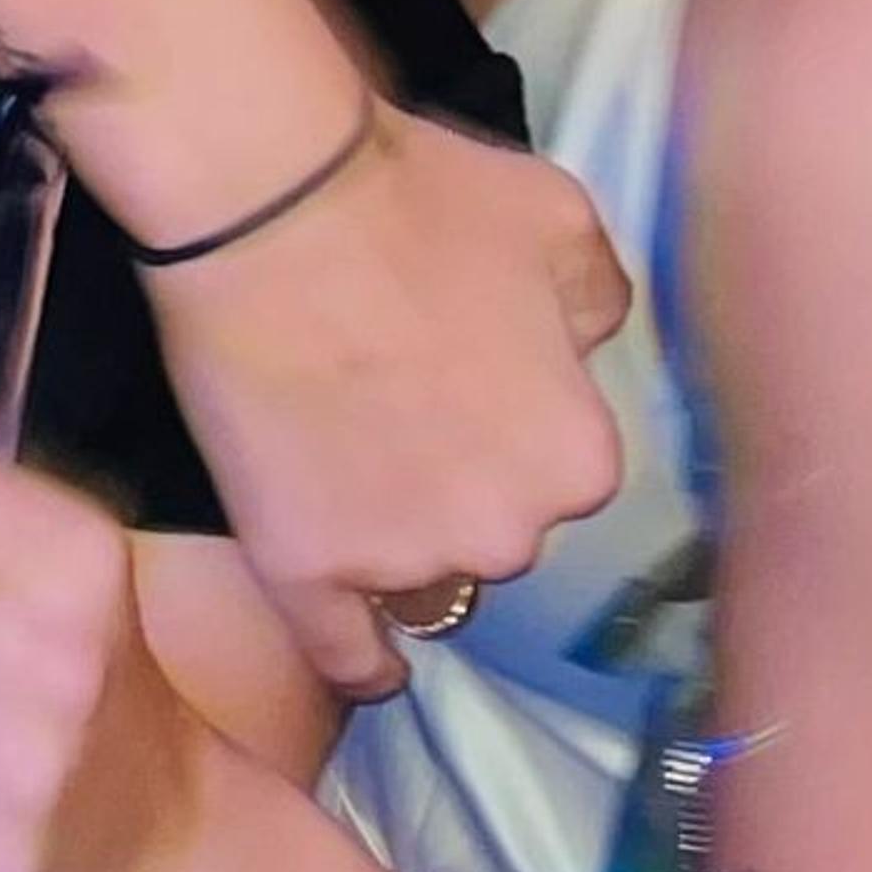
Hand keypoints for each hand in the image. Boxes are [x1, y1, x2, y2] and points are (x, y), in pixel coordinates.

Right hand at [152, 111, 629, 700]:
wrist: (272, 207)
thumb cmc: (425, 202)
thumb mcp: (564, 223)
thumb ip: (598, 307)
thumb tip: (580, 352)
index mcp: (581, 461)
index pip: (565, 469)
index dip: (518, 419)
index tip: (476, 376)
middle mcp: (507, 535)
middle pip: (497, 530)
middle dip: (465, 481)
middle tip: (408, 402)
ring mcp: (401, 563)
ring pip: (424, 579)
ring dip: (407, 540)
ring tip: (357, 463)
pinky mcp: (302, 572)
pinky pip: (343, 653)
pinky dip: (360, 664)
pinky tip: (372, 669)